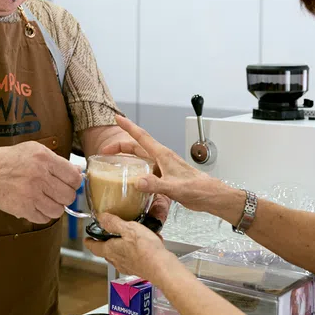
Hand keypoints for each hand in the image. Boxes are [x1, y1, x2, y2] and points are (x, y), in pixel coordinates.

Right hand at [0, 142, 81, 223]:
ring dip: (54, 207)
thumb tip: (78, 171)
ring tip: (45, 199)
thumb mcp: (34, 151)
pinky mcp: (23, 208)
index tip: (70, 184)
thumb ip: (57, 161)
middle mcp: (38, 176)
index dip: (74, 183)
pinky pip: (44, 219)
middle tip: (57, 193)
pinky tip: (35, 205)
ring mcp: (30, 194)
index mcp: (44, 158)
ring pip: (58, 210)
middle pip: (69, 196)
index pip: (74, 177)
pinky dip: (42, 215)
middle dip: (65, 196)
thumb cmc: (10, 160)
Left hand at [84, 213, 177, 283]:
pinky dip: (133, 252)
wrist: (162, 268)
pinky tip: (143, 245)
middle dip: (104, 244)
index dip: (89, 242)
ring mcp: (127, 266)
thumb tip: (101, 217)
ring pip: (118, 256)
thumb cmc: (146, 250)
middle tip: (105, 237)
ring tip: (126, 239)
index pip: (94, 247)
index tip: (87, 239)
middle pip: (106, 252)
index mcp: (111, 250)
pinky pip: (131, 259)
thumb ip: (113, 222)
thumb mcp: (129, 228)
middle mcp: (117, 260)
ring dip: (119, 248)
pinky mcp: (138, 269)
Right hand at [101, 115, 230, 214]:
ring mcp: (164, 168)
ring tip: (114, 163)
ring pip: (142, 158)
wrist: (210, 196)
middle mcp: (162, 159)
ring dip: (127, 158)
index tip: (118, 118)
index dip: (129, 127)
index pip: (142, 137)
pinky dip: (136, 171)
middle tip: (105, 151)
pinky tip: (132, 180)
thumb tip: (137, 182)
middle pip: (138, 147)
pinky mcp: (166, 177)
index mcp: (163, 156)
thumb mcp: (174, 187)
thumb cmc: (197, 189)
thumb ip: (156, 185)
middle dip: (120, 146)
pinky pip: (147, 170)